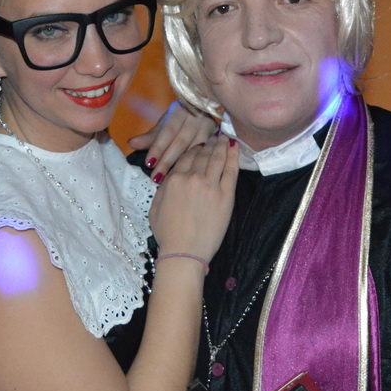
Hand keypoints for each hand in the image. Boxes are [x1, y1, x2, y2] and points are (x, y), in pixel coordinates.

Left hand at [127, 101, 217, 180]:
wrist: (206, 111)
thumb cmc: (181, 121)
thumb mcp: (166, 125)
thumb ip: (151, 137)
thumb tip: (132, 144)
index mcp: (180, 110)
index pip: (168, 130)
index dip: (158, 146)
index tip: (149, 163)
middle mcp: (197, 116)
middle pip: (181, 141)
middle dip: (167, 160)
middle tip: (156, 177)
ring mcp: (210, 126)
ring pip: (195, 149)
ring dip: (182, 165)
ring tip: (170, 180)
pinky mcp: (219, 137)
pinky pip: (207, 153)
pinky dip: (196, 164)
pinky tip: (189, 176)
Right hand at [148, 134, 237, 261]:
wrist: (184, 253)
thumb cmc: (168, 235)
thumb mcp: (155, 208)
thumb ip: (163, 188)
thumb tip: (168, 176)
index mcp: (174, 180)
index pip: (186, 158)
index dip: (193, 150)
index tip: (199, 145)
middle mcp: (192, 178)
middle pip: (202, 155)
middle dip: (208, 144)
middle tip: (214, 137)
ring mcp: (210, 185)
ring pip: (216, 158)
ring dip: (221, 145)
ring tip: (224, 138)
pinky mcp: (226, 195)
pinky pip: (231, 170)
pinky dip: (233, 157)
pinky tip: (235, 148)